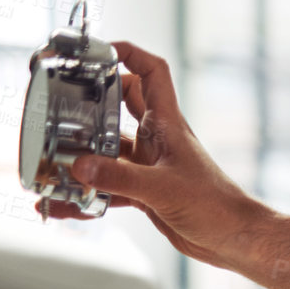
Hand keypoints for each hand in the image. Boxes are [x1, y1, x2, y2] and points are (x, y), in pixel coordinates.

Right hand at [41, 41, 274, 270]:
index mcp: (168, 125)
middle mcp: (158, 140)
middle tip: (62, 100)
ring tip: (54, 157)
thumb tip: (80, 166)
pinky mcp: (147, 191)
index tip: (99, 49)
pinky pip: (111, 185)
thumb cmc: (216, 207)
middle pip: (121, 103)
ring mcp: (151, 165)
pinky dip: (90, 193)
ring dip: (85, 152)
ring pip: (110, 148)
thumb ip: (120, 177)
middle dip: (93, 96)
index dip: (129, 53)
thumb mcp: (163, 189)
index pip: (152, 73)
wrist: (235, 239)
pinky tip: (64, 205)